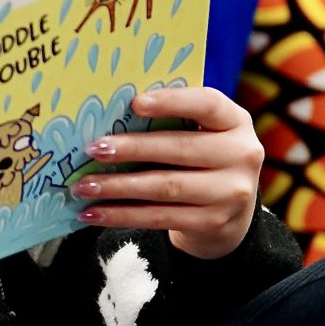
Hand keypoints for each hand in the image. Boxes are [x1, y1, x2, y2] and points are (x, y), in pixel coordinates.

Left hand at [72, 85, 264, 259]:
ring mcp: (230, 193)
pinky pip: (159, 217)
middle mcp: (241, 155)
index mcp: (235, 121)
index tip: (134, 103)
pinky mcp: (212, 223)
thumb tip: (109, 115)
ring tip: (83, 186)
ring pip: (165, 187)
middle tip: (94, 149)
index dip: (172, 102)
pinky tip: (93, 212)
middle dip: (132, 149)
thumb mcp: (200, 133)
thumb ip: (170, 120)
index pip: (207, 104)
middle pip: (180, 149)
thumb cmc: (201, 158)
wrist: (230, 212)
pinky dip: (122, 215)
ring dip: (118, 186)